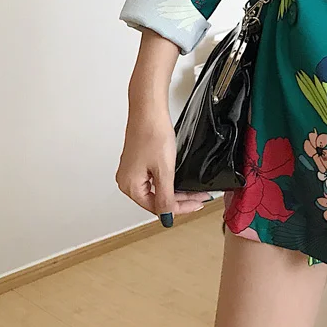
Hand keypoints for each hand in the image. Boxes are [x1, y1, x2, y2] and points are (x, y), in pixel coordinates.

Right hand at [115, 98, 211, 224]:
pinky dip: (169, 181)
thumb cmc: (152, 133)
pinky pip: (154, 178)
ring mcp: (132, 170)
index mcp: (130, 186)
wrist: (149, 109)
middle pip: (156, 200)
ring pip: (156, 189)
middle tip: (199, 197)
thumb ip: (165, 196)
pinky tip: (180, 179)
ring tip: (193, 190)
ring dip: (176, 191)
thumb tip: (166, 217)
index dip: (180, 208)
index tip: (197, 204)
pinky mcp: (138, 160)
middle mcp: (127, 180)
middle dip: (180, 200)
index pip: (157, 207)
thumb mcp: (164, 170)